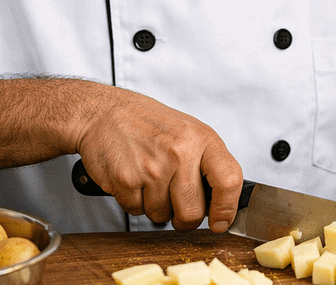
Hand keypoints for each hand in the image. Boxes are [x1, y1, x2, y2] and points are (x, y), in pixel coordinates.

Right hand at [72, 87, 242, 230]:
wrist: (106, 113)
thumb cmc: (150, 125)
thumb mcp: (190, 133)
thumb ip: (209, 165)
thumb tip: (223, 204)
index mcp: (202, 139)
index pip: (229, 181)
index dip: (226, 209)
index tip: (220, 221)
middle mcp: (180, 152)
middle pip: (192, 213)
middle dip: (184, 218)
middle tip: (176, 204)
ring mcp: (152, 167)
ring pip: (162, 216)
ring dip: (156, 206)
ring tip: (150, 179)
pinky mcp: (126, 180)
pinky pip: (137, 211)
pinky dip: (134, 202)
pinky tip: (134, 179)